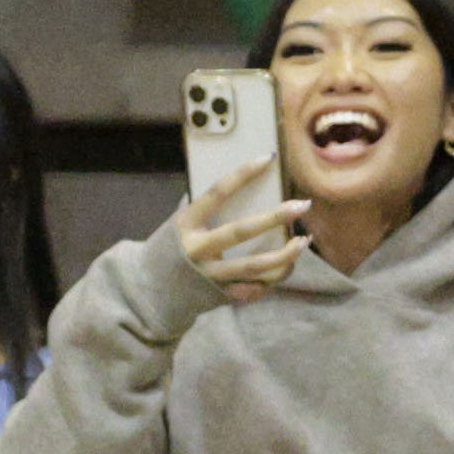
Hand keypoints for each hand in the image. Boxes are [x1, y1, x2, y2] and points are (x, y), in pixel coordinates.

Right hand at [174, 162, 306, 303]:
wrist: (149, 292)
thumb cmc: (168, 250)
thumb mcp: (177, 225)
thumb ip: (202, 209)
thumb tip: (234, 183)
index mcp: (186, 224)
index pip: (218, 192)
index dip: (244, 173)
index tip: (269, 158)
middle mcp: (198, 250)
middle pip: (242, 231)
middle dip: (275, 217)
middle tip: (302, 205)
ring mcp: (210, 276)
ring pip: (255, 266)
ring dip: (285, 254)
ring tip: (304, 241)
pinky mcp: (220, 295)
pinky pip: (255, 288)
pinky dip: (274, 277)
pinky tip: (288, 265)